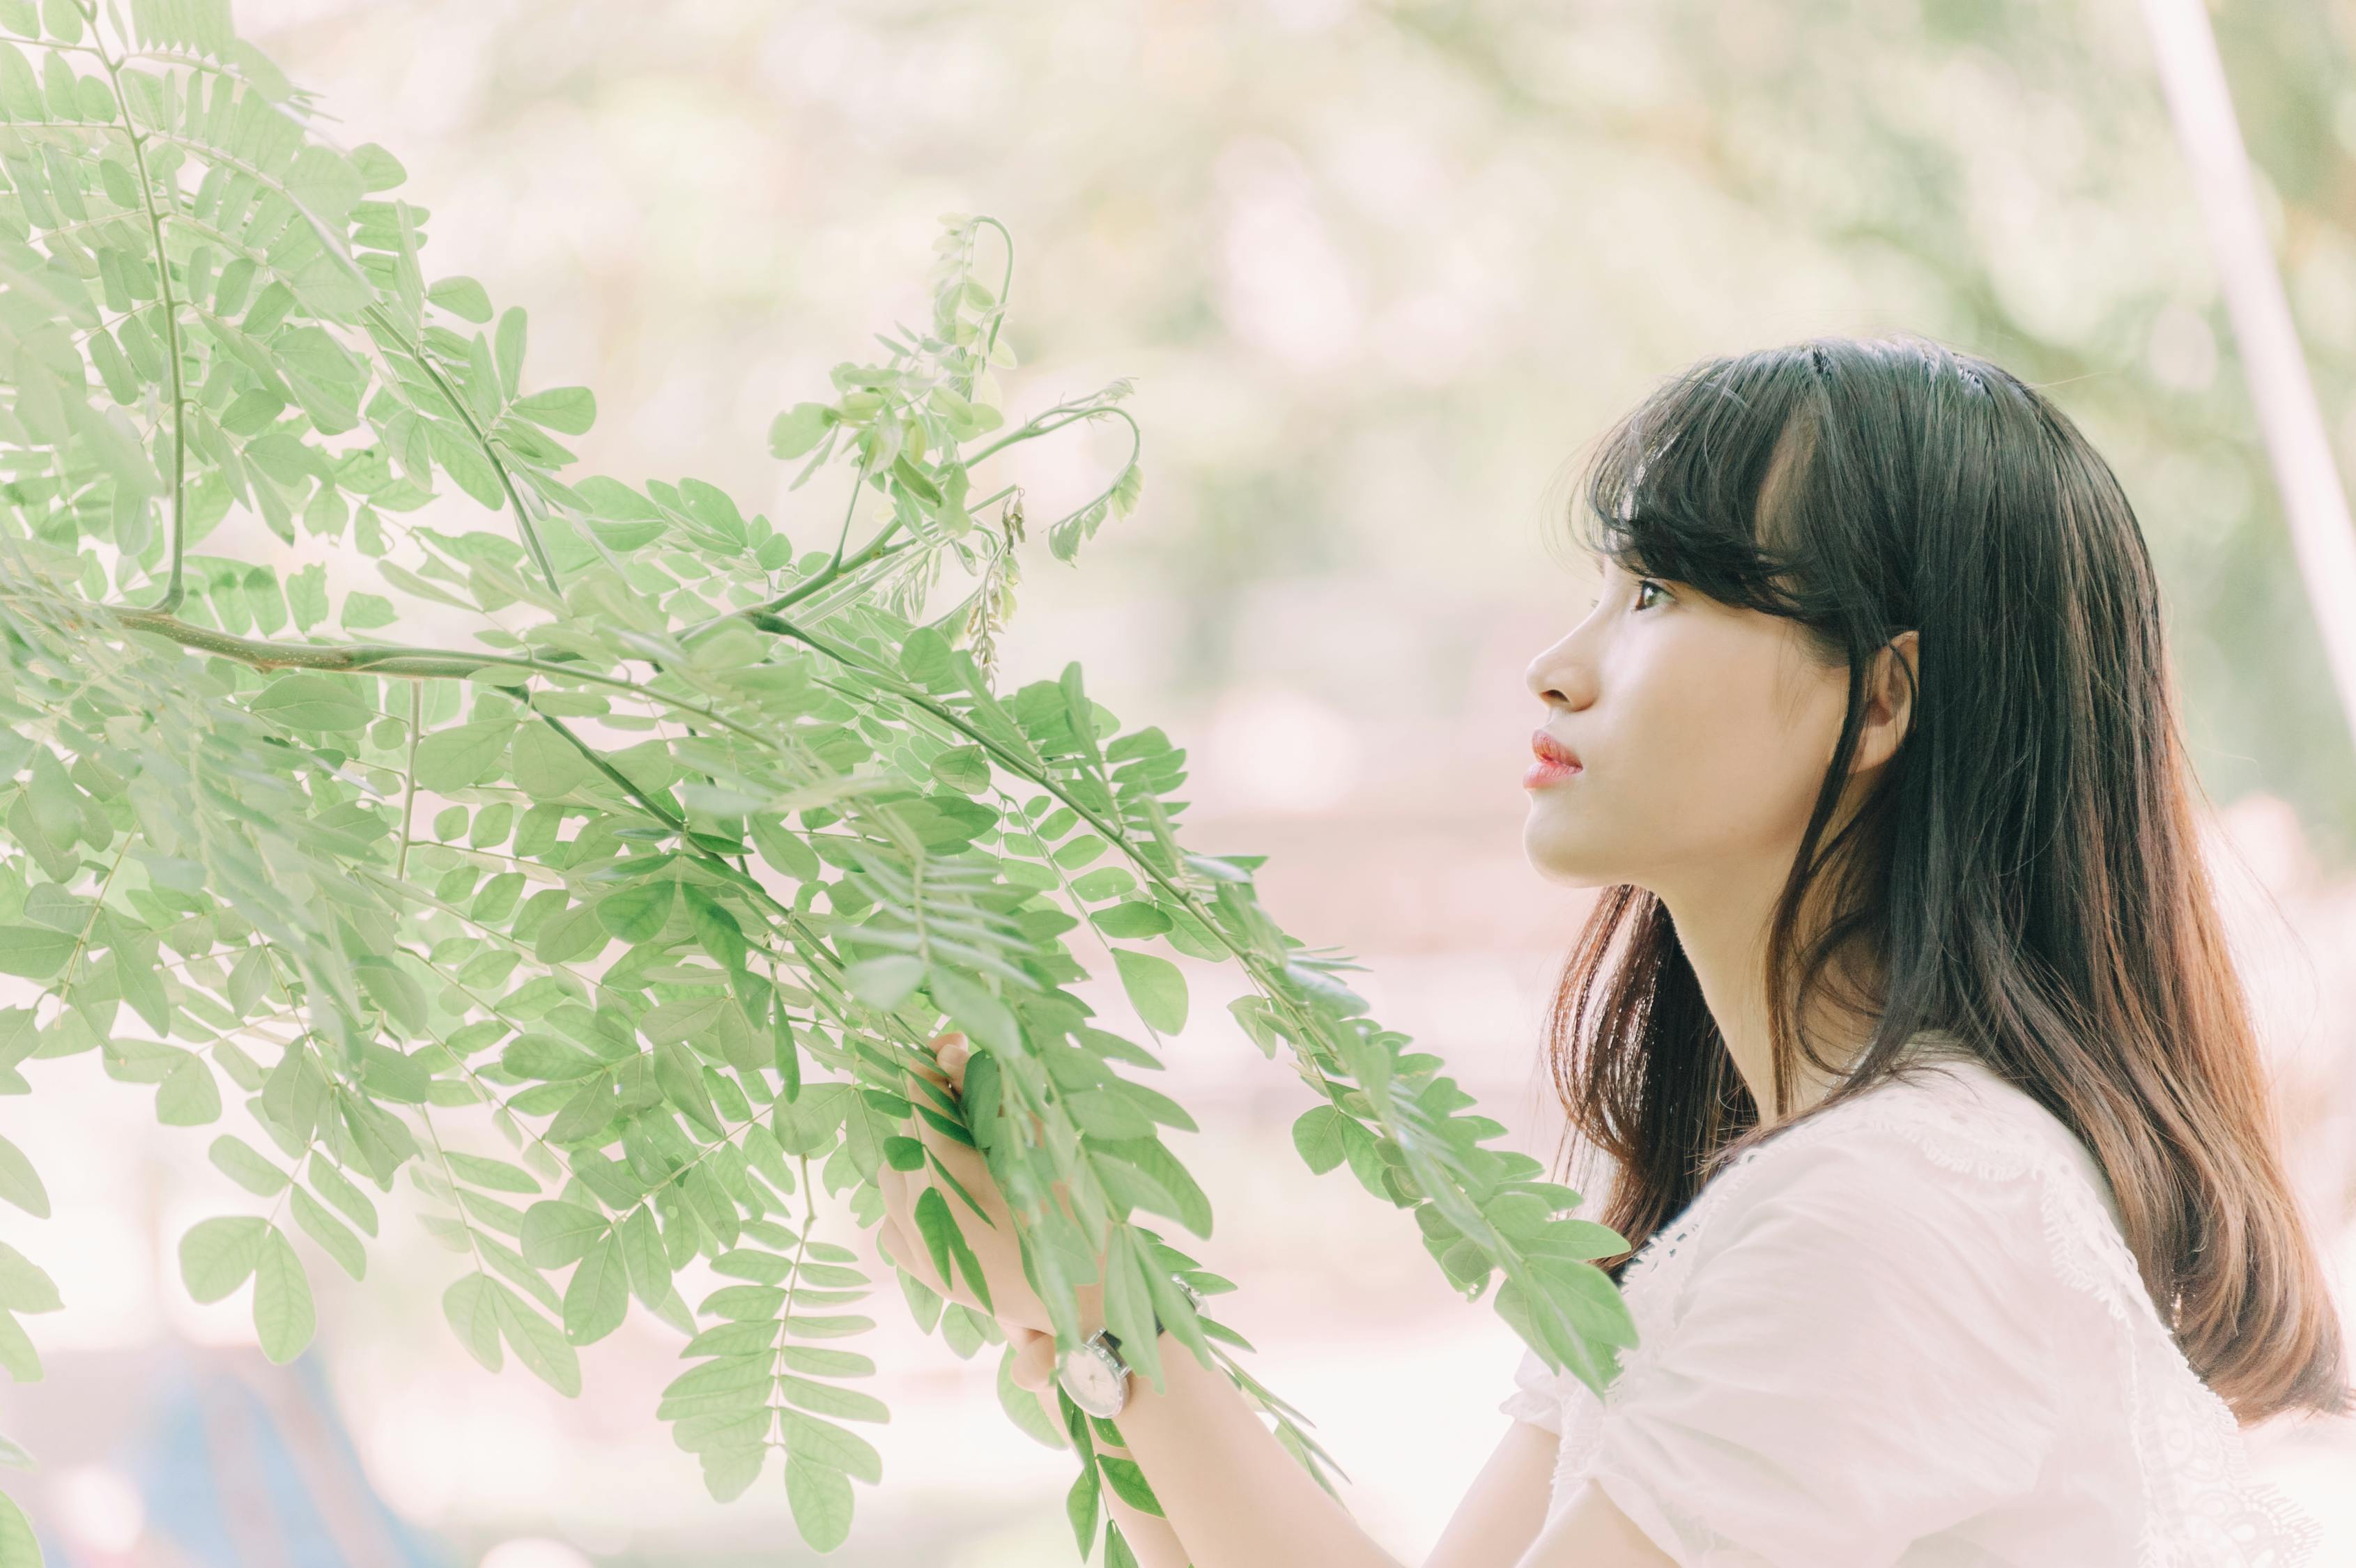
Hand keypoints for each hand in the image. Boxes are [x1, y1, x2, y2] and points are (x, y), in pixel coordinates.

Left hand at [875, 1031, 1095, 1336]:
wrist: (1092, 1302)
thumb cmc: (1077, 1218)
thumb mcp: (1039, 1150)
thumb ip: (990, 1099)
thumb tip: (950, 1053)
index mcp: (952, 1183)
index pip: (920, 1105)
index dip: (930, 1070)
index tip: (947, 1046)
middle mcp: (924, 1219)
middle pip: (904, 1140)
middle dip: (931, 1112)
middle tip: (964, 1094)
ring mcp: (921, 1251)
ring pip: (891, 1181)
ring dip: (918, 1156)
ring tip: (958, 1148)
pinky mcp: (925, 1274)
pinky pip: (892, 1222)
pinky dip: (910, 1200)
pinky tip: (945, 1194)